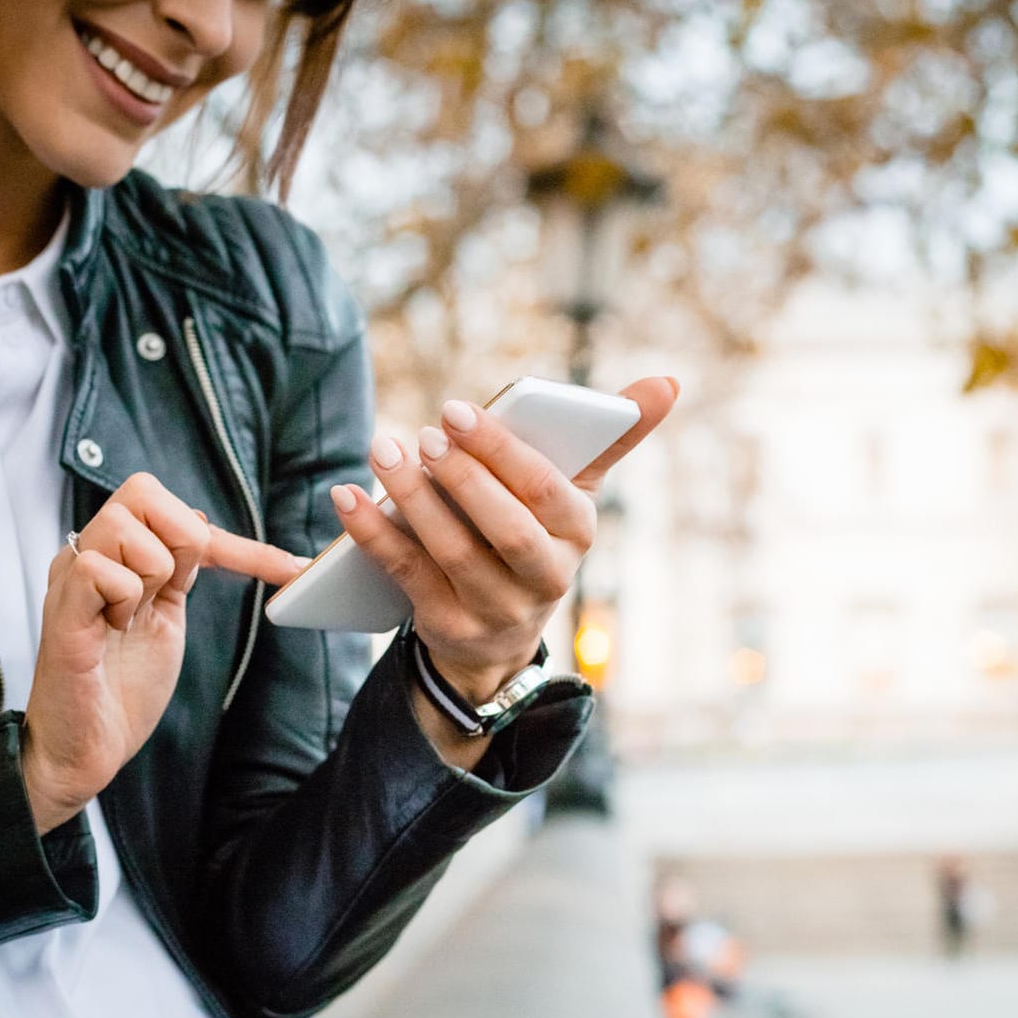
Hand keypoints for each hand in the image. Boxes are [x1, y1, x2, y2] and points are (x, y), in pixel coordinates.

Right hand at [21, 473, 308, 834]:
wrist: (87, 748)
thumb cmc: (124, 686)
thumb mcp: (166, 614)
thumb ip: (180, 568)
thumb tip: (200, 520)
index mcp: (114, 554)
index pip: (170, 506)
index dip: (233, 540)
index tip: (290, 570)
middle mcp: (86, 555)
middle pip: (142, 491)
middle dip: (182, 540)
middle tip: (170, 592)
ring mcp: (70, 579)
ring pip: (123, 527)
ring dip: (151, 574)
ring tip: (131, 617)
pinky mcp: (61, 610)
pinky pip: (99, 569)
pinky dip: (124, 598)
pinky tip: (113, 628)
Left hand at [330, 376, 678, 755]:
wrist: (499, 636)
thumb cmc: (536, 535)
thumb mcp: (573, 492)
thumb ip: (613, 437)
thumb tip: (670, 381)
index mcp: (577, 534)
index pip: (548, 492)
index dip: (502, 451)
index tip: (457, 408)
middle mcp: (545, 579)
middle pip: (506, 530)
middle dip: (463, 479)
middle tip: (423, 432)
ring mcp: (497, 610)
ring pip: (454, 554)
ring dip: (413, 500)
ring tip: (383, 449)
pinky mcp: (450, 628)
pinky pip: (408, 576)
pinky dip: (374, 535)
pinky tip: (347, 497)